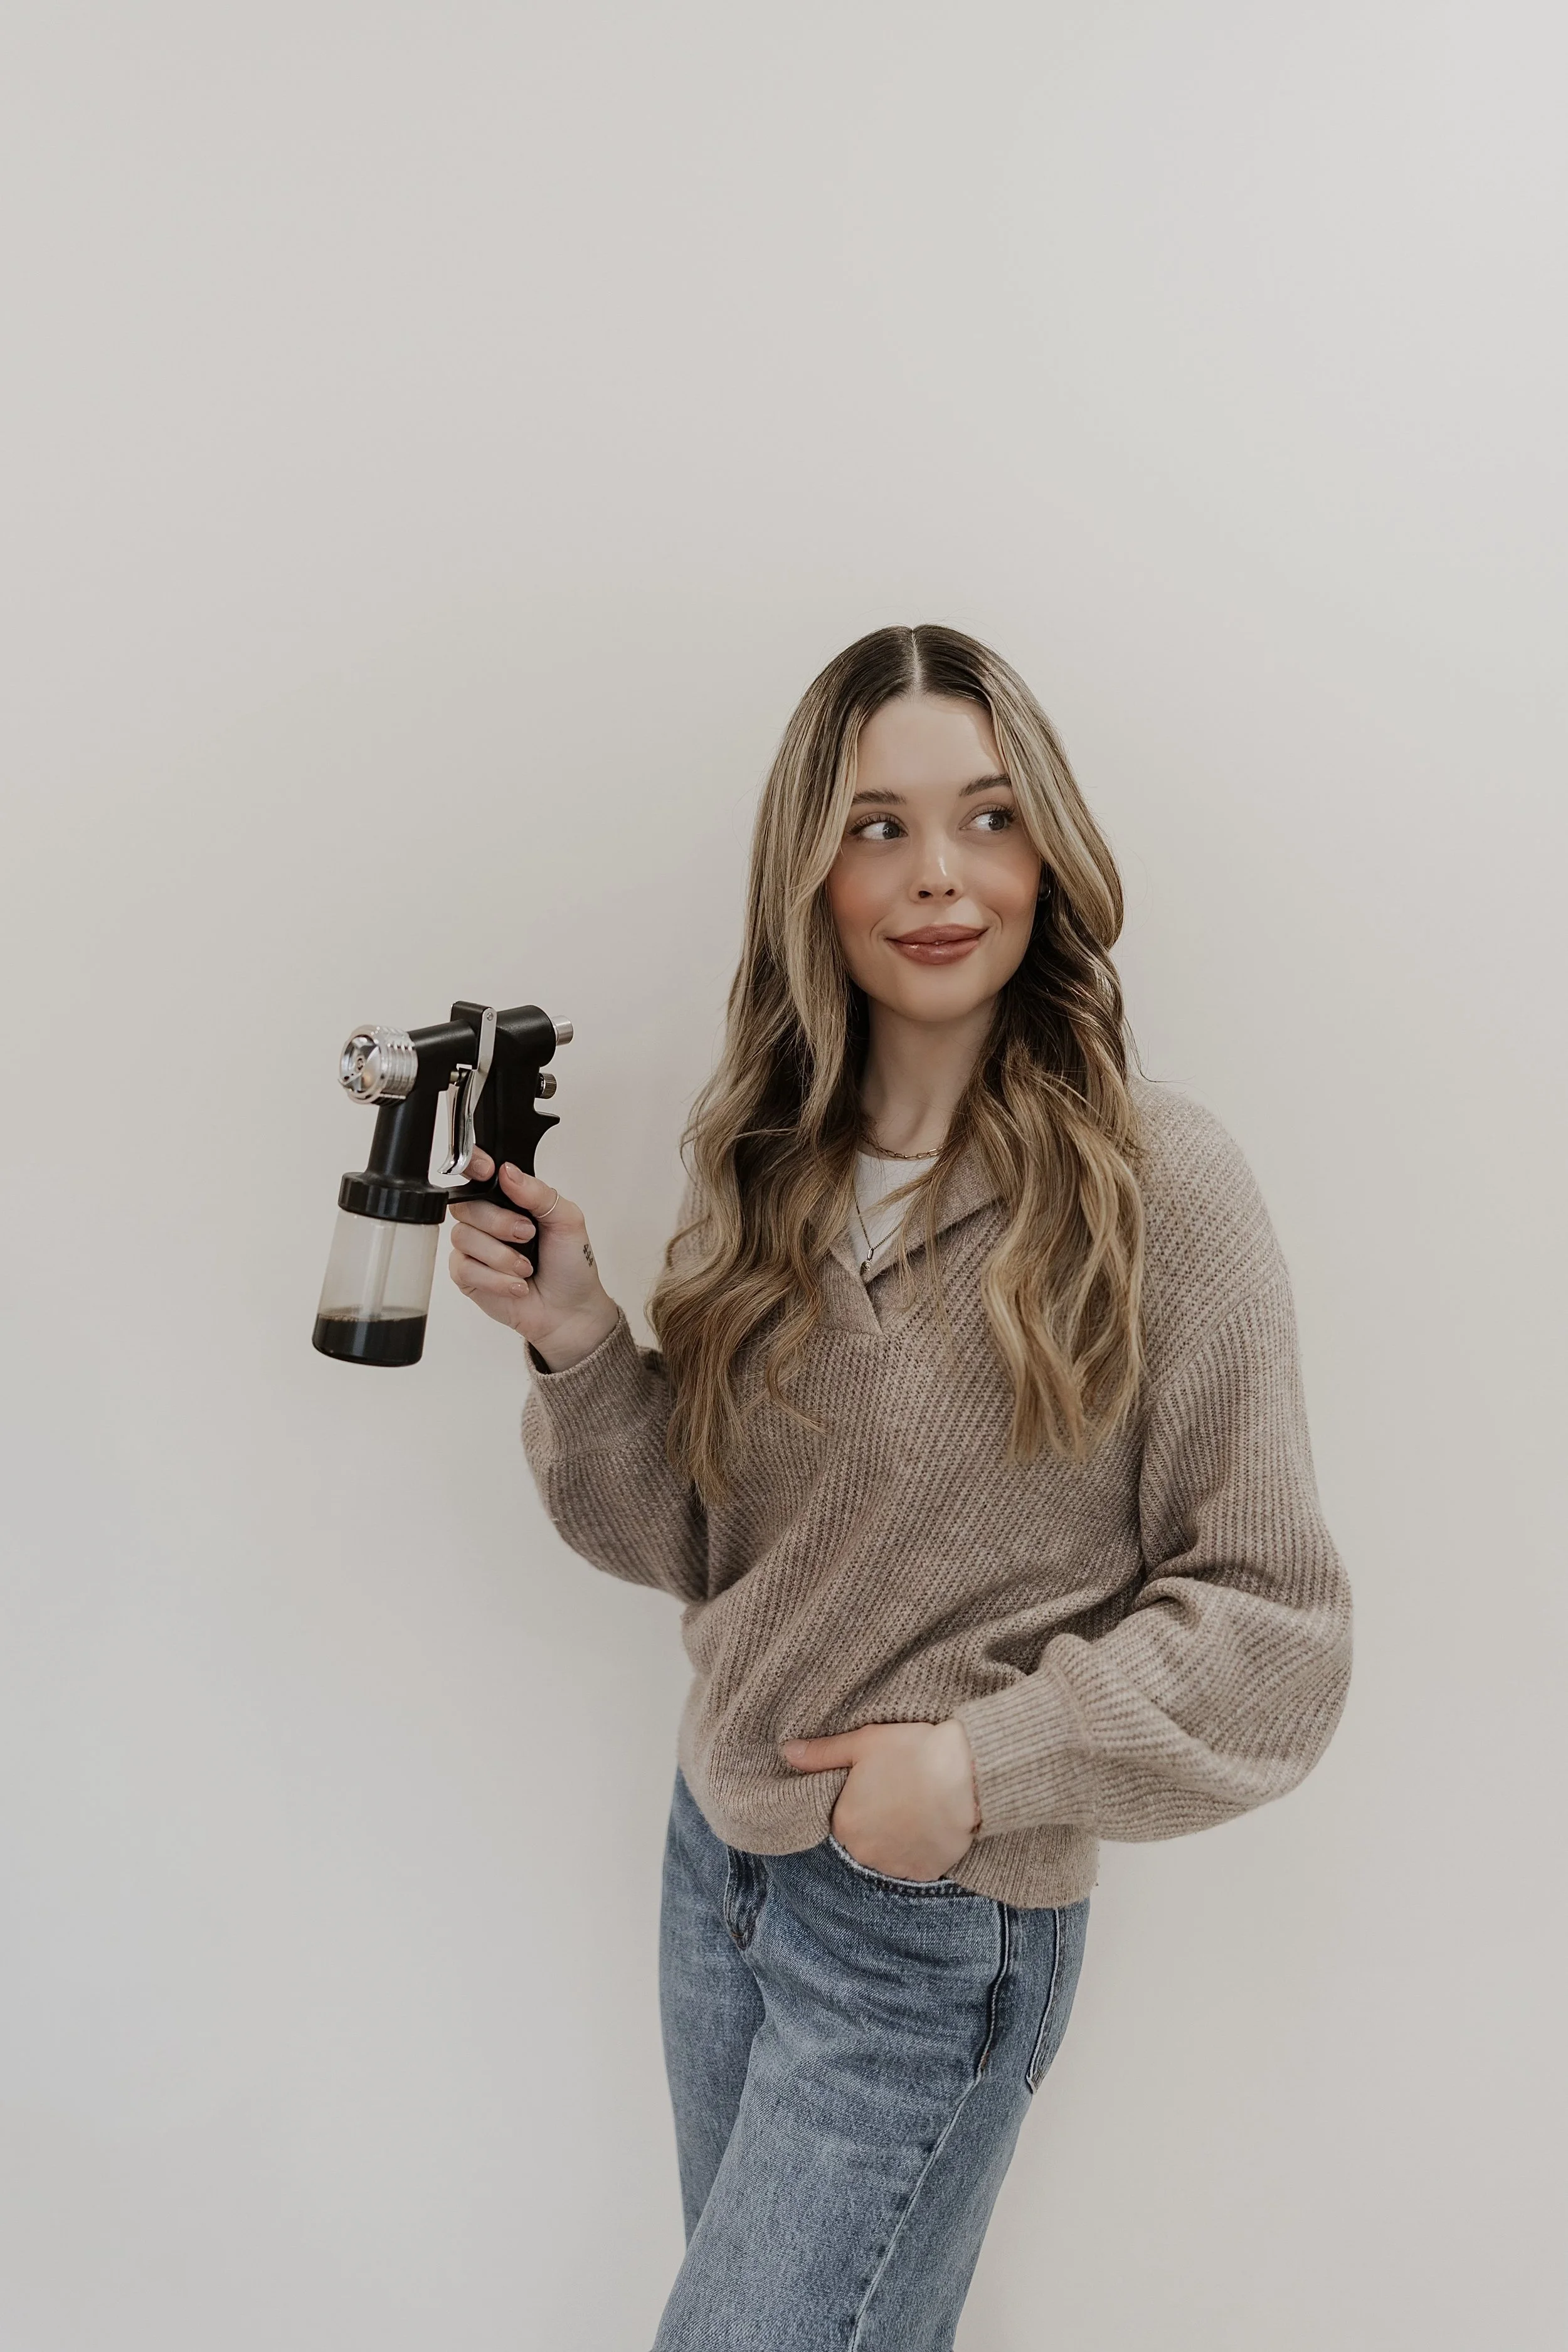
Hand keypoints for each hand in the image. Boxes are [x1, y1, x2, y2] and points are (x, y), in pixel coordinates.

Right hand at [447, 1147, 620, 1369]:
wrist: (570, 1310)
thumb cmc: (570, 1265)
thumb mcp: (567, 1220)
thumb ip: (538, 1192)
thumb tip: (508, 1172)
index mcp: (509, 1199)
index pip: (478, 1172)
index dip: (475, 1166)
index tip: (489, 1172)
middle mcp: (487, 1220)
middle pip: (466, 1205)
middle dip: (499, 1223)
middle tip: (527, 1235)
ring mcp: (474, 1248)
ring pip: (463, 1237)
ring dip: (501, 1256)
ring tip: (526, 1268)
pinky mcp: (466, 1275)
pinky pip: (464, 1268)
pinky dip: (495, 1279)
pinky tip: (516, 1285)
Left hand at [782, 1719, 980, 1881]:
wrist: (966, 1774)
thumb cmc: (911, 1753)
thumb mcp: (861, 1744)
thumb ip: (821, 1753)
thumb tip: (786, 1753)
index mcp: (844, 1823)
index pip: (841, 1817)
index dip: (858, 1800)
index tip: (877, 1784)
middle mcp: (865, 1853)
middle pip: (864, 1838)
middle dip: (876, 1820)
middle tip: (899, 1792)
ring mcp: (897, 1867)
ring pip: (888, 1853)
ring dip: (897, 1837)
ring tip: (918, 1807)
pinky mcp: (926, 1873)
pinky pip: (915, 1864)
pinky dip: (920, 1849)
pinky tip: (931, 1824)